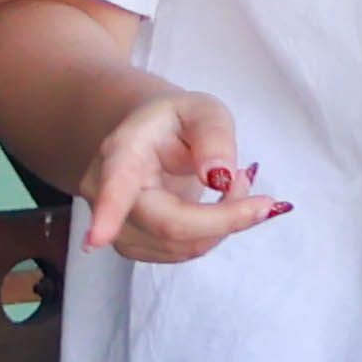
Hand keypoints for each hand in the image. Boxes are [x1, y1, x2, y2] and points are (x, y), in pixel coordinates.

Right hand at [76, 89, 287, 261]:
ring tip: (233, 182)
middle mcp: (107, 193)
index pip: (115, 186)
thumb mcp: (204, 110)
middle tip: (266, 199)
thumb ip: (213, 136)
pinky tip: (220, 204)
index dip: (108, 213)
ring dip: (224, 222)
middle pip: (168, 226)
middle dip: (225, 219)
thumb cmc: (177, 122)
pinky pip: (185, 251)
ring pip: (182, 246)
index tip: (96, 240)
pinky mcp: (135, 245)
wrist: (150, 139)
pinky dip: (214, 232)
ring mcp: (117, 225)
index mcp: (121, 152)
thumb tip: (219, 176)